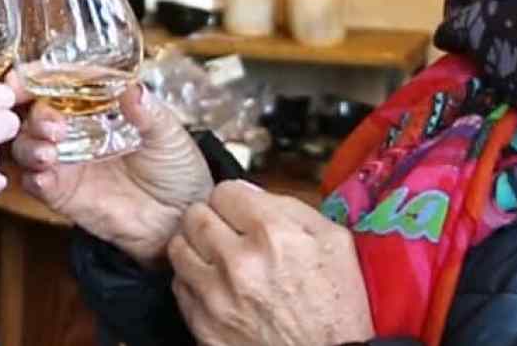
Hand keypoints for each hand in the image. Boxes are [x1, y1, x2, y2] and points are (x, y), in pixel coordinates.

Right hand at [9, 77, 211, 264]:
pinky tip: (46, 177)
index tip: (22, 79)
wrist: (181, 220)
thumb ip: (148, 112)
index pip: (58, 84)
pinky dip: (34, 177)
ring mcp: (67, 162)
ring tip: (48, 152)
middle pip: (34, 113)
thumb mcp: (168, 133)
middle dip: (34, 114)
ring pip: (27, 145)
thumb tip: (132, 89)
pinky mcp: (64, 194)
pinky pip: (36, 183)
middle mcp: (75, 130)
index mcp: (96, 106)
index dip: (36, 78)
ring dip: (29, 144)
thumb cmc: (177, 169)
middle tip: (51, 124)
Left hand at [168, 180, 373, 345]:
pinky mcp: (205, 325)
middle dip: (210, 217)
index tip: (238, 210)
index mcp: (273, 235)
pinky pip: (181, 286)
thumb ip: (290, 207)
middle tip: (224, 230)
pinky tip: (216, 285)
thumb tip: (253, 193)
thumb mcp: (333, 242)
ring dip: (195, 247)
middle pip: (195, 214)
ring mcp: (218, 297)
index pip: (224, 191)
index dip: (234, 200)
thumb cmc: (336, 310)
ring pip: (179, 247)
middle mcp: (240, 263)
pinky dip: (194, 281)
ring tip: (215, 256)